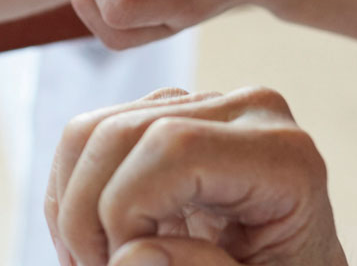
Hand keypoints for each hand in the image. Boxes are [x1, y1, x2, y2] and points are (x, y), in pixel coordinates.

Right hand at [46, 86, 346, 265]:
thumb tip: (129, 256)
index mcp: (285, 156)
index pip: (173, 148)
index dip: (126, 209)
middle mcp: (247, 112)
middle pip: (122, 133)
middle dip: (88, 212)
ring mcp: (203, 105)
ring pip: (91, 131)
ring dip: (71, 206)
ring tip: (96, 261)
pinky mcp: (169, 113)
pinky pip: (89, 136)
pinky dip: (71, 194)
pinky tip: (95, 240)